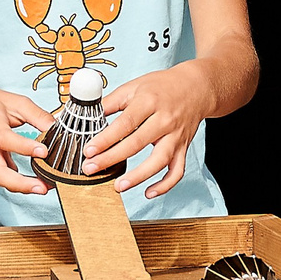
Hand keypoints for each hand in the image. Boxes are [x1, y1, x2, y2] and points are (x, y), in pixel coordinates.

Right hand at [0, 87, 56, 196]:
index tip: (44, 151)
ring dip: (22, 187)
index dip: (24, 147)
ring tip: (44, 188)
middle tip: (42, 187)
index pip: (5, 139)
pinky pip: (4, 178)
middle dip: (20, 183)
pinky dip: (20, 184)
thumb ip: (36, 115)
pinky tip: (38, 183)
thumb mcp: (13, 101)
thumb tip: (57, 127)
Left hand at [80, 64, 214, 199]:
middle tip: (91, 169)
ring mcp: (175, 136)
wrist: (196, 87)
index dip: (106, 139)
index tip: (89, 150)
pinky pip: (177, 171)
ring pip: (159, 161)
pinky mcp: (183, 148)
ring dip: (138, 177)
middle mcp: (164, 120)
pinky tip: (148, 193)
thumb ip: (110, 102)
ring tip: (118, 187)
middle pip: (137, 143)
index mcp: (149, 101)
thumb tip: (84, 112)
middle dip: (111, 158)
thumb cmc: (161, 87)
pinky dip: (164, 185)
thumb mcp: (134, 86)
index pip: (125, 123)